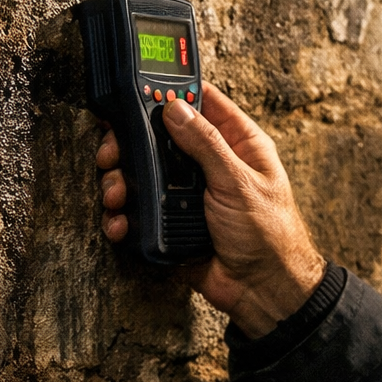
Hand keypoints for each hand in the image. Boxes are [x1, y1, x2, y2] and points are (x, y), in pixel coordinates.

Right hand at [97, 83, 325, 337]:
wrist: (262, 290)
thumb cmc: (269, 235)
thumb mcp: (239, 182)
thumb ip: (206, 145)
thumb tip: (175, 109)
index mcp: (237, 144)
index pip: (202, 102)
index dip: (170, 93)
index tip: (137, 91)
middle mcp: (209, 163)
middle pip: (159, 136)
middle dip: (131, 142)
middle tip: (112, 151)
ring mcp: (189, 191)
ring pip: (143, 172)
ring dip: (121, 180)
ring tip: (115, 193)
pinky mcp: (172, 219)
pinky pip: (140, 208)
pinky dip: (124, 214)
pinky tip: (119, 220)